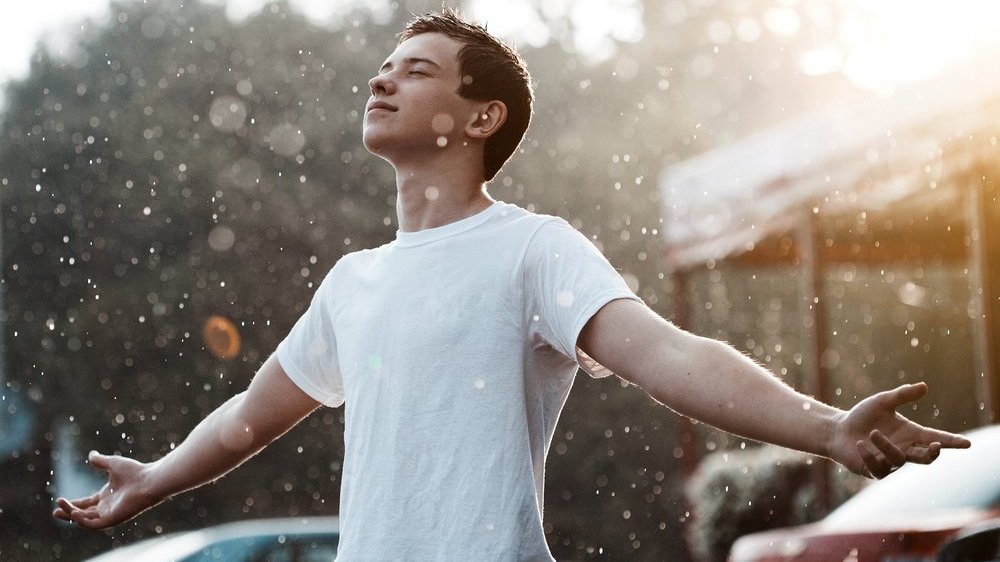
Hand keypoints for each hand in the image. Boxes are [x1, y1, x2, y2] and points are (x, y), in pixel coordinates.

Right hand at [52, 451, 158, 529]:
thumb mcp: (112, 464)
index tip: (59, 500)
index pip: (86, 503)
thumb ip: (100, 461)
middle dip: (68, 513)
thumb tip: (91, 454)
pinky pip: (93, 525)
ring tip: (59, 508)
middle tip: (54, 512)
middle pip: (83, 514)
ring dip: (71, 515)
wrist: (149, 480)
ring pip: (85, 520)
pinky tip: (74, 512)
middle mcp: (108, 507)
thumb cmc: (135, 471)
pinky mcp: (113, 520)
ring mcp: (110, 514)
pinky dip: (82, 521)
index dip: (73, 504)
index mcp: (107, 496)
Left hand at [827, 383, 971, 478]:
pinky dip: (870, 455)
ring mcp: (891, 462)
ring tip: (872, 433)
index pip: (936, 438)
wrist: (838, 430)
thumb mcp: (882, 402)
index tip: (966, 443)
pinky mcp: (875, 470)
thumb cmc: (863, 416)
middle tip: (934, 445)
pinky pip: (879, 467)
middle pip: (926, 457)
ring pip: (899, 459)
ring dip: (886, 445)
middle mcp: (904, 449)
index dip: (951, 441)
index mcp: (911, 433)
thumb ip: (902, 395)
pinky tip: (860, 444)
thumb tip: (924, 386)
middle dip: (933, 453)